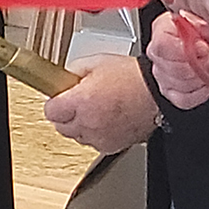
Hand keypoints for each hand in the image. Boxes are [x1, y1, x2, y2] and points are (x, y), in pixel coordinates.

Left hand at [43, 54, 159, 153]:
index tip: (58, 97)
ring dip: (80, 125)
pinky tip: (105, 119)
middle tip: (76, 102)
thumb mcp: (97, 62)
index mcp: (81, 101)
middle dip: (65, 114)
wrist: (157, 92)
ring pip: (76, 136)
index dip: (54, 102)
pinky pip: (94, 143)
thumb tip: (63, 78)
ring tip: (94, 109)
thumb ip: (73, 70)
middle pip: (61, 127)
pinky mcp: (112, 146)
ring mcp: (100, 137)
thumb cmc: (132, 76)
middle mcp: (88, 123)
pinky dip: (95, 134)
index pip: (51, 111)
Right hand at [147, 11, 208, 108]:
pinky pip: (185, 99)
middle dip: (203, 66)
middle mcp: (158, 51)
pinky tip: (208, 79)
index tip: (205, 49)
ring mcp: (162, 73)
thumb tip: (205, 48)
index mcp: (164, 27)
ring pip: (181, 85)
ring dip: (206, 78)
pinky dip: (203, 91)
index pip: (162, 44)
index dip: (185, 51)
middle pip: (173, 68)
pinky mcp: (170, 92)